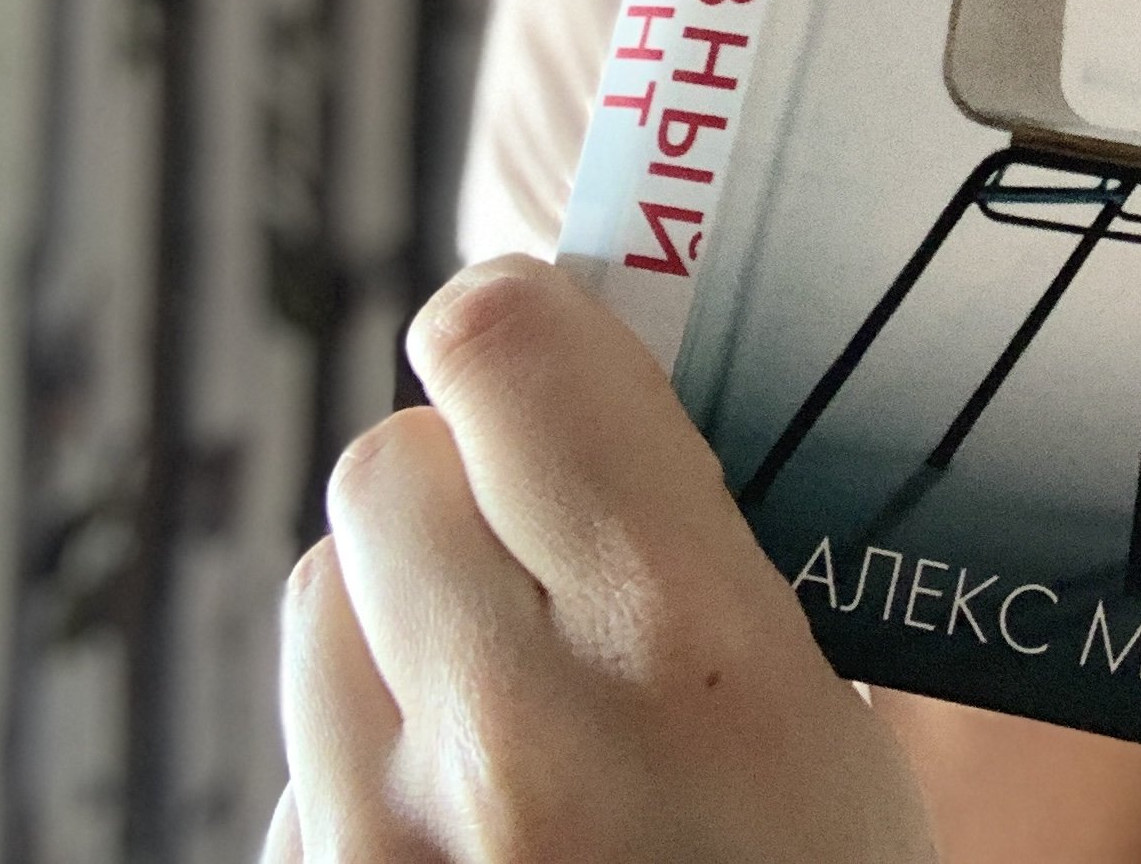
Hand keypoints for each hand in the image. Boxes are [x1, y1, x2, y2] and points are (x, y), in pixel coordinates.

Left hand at [266, 255, 937, 862]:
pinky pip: (301, 757)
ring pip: (323, 600)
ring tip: (514, 694)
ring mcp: (385, 841)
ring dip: (402, 616)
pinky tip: (475, 820)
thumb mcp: (839, 736)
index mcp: (685, 652)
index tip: (566, 356)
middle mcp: (514, 738)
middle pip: (387, 464)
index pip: (500, 345)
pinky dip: (372, 758)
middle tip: (555, 554)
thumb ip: (722, 562)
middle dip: (466, 485)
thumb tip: (620, 398)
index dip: (523, 329)